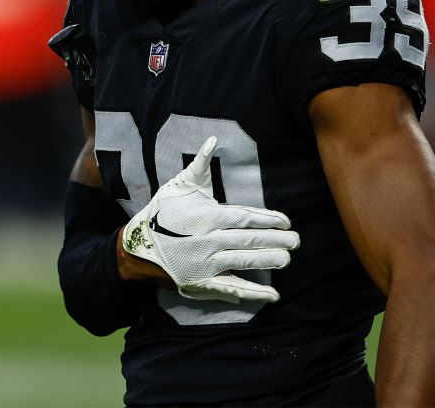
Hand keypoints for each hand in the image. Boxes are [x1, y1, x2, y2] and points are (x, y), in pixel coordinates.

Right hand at [120, 136, 299, 302]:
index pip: (247, 218)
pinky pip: (233, 287)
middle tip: (297, 241)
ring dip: (269, 261)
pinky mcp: (202, 282)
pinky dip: (254, 292)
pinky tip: (272, 294)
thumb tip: (212, 139)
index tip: (286, 221)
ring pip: (245, 261)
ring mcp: (207, 263)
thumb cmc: (161, 212)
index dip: (269, 219)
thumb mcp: (179, 185)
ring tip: (287, 259)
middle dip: (277, 240)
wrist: (137, 246)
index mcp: (209, 216)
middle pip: (250, 240)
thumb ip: (200, 164)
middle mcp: (211, 240)